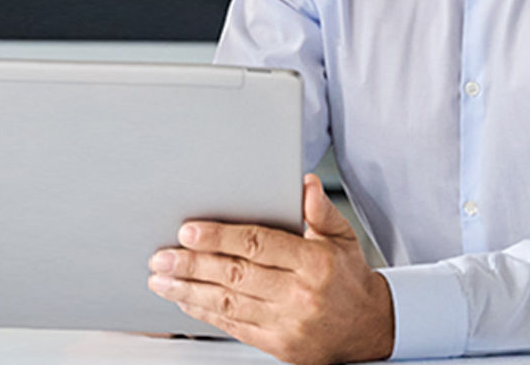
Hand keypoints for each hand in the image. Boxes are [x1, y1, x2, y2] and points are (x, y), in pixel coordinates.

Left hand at [147, 174, 393, 364]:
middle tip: (161, 256)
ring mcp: (288, 324)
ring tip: (160, 279)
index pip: (258, 244)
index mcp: (315, 263)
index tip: (187, 231)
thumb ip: (319, 210)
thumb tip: (304, 183)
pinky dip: (205, 312)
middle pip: (236, 275)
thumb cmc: (348, 277)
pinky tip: (184, 299)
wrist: (369, 329)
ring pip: (229, 303)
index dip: (219, 237)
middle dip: (193, 265)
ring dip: (189, 290)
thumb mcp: (342, 237)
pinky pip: (234, 326)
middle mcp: (301, 294)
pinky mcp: (279, 345)